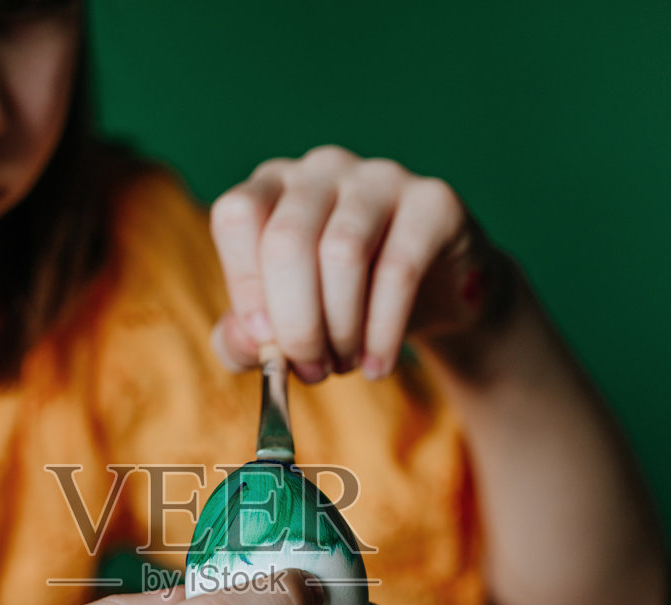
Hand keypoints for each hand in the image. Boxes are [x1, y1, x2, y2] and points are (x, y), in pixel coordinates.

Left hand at [209, 146, 495, 382]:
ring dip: (340, 328)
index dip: (245, 285)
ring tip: (344, 364)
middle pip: (287, 239)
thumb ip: (243, 340)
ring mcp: (380, 177)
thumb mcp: (285, 325)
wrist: (431, 297)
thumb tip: (248, 344)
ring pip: (342, 252)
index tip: (264, 342)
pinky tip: (378, 366)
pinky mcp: (433, 202)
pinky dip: (382, 332)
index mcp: (273, 186)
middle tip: (310, 369)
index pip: (237, 216)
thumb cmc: (344, 305)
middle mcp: (322, 169)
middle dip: (295, 322)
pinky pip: (399, 269)